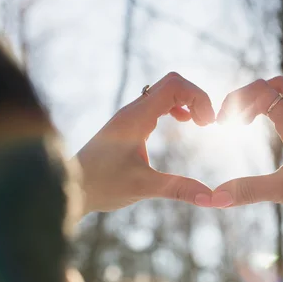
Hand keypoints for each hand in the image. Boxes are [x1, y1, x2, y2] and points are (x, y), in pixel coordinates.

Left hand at [76, 72, 214, 214]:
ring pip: (165, 91)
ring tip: (200, 124)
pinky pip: (157, 103)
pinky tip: (183, 124)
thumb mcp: (144, 187)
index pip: (174, 85)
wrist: (70, 188)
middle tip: (207, 124)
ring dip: (186, 101)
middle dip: (196, 98)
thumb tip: (212, 199)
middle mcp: (133, 111)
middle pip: (173, 83)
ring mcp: (130, 116)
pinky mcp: (129, 125)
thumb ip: (179, 189)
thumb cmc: (102, 186)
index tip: (208, 124)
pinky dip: (176, 108)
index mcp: (136, 118)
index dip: (198, 97)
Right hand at [211, 76, 282, 228]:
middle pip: (274, 85)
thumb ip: (249, 191)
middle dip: (247, 96)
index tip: (221, 124)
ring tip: (244, 125)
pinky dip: (275, 115)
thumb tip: (214, 197)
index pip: (261, 91)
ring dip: (262, 104)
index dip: (235, 101)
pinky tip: (270, 138)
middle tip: (232, 120)